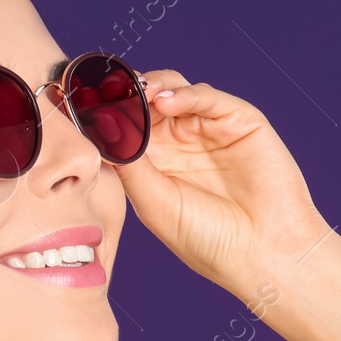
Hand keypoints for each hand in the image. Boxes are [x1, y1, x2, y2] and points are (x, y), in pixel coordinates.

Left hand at [111, 69, 331, 297]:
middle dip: (123, 93)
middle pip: (144, 102)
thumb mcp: (155, 203)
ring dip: (150, 86)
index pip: (123, 127)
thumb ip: (129, 163)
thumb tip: (97, 125)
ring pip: (173, 91)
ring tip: (134, 92)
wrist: (265, 253)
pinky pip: (208, 97)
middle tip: (102, 87)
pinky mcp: (240, 121)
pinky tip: (166, 101)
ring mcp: (210, 131)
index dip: (103, 112)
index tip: (75, 101)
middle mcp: (181, 144)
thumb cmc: (209, 240)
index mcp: (156, 166)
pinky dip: (185, 93)